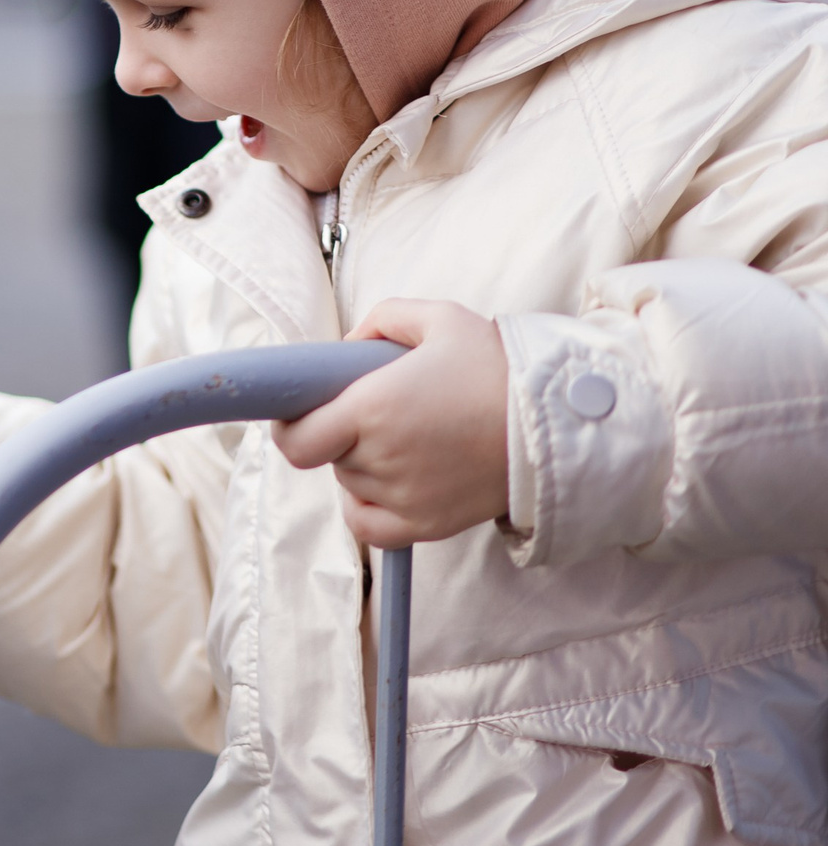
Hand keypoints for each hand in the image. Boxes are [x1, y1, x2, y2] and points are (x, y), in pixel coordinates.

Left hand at [273, 299, 509, 548]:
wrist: (557, 424)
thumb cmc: (497, 367)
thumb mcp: (439, 318)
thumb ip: (382, 320)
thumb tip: (349, 344)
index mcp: (372, 408)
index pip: (295, 439)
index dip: (289, 426)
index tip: (299, 413)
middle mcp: (380, 458)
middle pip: (326, 456)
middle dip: (338, 433)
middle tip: (372, 414)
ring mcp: (403, 496)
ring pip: (350, 484)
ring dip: (360, 464)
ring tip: (404, 437)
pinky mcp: (426, 525)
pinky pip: (369, 527)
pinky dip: (366, 508)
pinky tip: (385, 483)